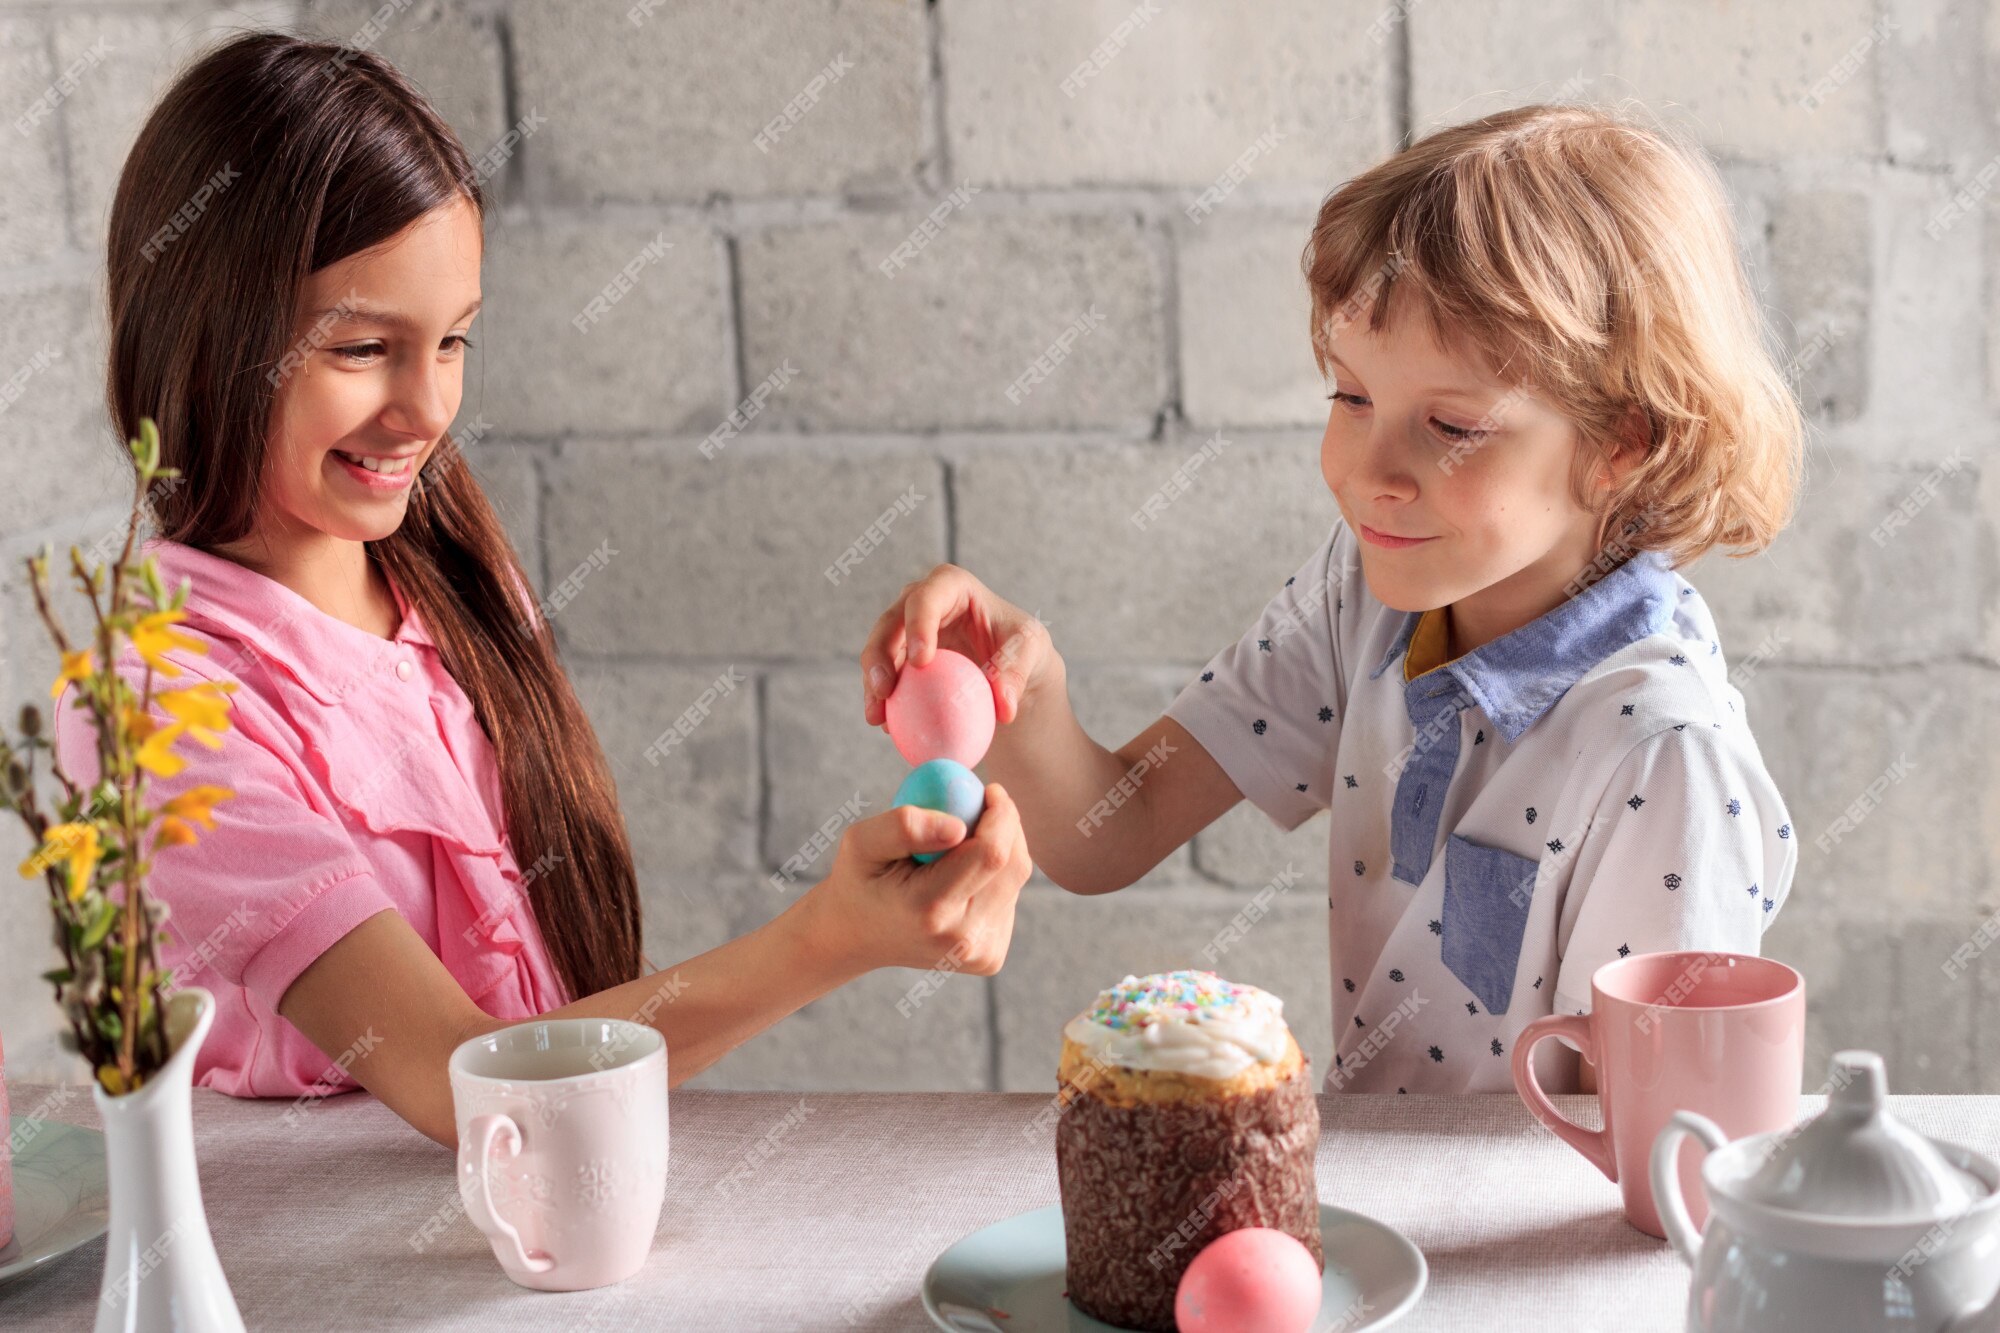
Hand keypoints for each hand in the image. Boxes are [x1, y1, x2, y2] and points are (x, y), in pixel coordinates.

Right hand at [801, 782, 1031, 976]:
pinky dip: (995, 877)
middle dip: (1006, 826)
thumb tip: (959, 826)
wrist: (857, 938)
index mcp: (929, 909)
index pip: (992, 854)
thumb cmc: (859, 880)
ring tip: (956, 850)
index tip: (990, 790)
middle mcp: (961, 938)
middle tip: (984, 804)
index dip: (1002, 814)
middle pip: (1014, 865)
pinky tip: (963, 879)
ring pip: (1016, 880)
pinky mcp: (990, 956)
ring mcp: (980, 953)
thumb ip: (904, 826)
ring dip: (1000, 850)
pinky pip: (1010, 898)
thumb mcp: (861, 842)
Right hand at [860, 564, 1057, 726]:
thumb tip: (1004, 706)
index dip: (918, 624)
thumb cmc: (1020, 647)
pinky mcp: (899, 660)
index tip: (921, 662)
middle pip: (891, 622)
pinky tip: (885, 726)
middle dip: (880, 654)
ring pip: (878, 653)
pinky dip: (882, 701)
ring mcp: (905, 631)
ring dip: (873, 684)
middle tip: (885, 690)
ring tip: (876, 716)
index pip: (928, 597)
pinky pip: (883, 679)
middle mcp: (920, 602)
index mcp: (951, 586)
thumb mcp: (1031, 651)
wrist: (1008, 667)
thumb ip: (1016, 671)